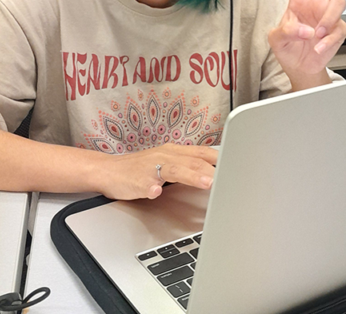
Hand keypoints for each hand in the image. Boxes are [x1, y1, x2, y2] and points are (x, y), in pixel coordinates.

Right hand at [97, 144, 218, 199]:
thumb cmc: (139, 169)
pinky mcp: (136, 181)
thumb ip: (188, 165)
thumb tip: (214, 171)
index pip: (201, 152)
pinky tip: (155, 192)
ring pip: (173, 169)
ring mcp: (150, 168)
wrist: (107, 171)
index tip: (237, 166)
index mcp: (173, 152)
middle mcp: (164, 157)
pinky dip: (151, 188)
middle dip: (211, 169)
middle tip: (228, 177)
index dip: (220, 159)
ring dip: (191, 175)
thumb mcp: (167, 162)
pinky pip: (145, 184)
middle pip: (192, 161)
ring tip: (206, 182)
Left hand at [268, 0, 345, 86]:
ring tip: (315, 35)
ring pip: (339, 3)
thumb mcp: (277, 37)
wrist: (301, 68)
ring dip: (327, 19)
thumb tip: (305, 28)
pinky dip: (328, 40)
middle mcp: (318, 1)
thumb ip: (287, 29)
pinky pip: (338, 29)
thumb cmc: (288, 48)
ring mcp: (330, 14)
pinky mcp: (339, 29)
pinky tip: (319, 46)